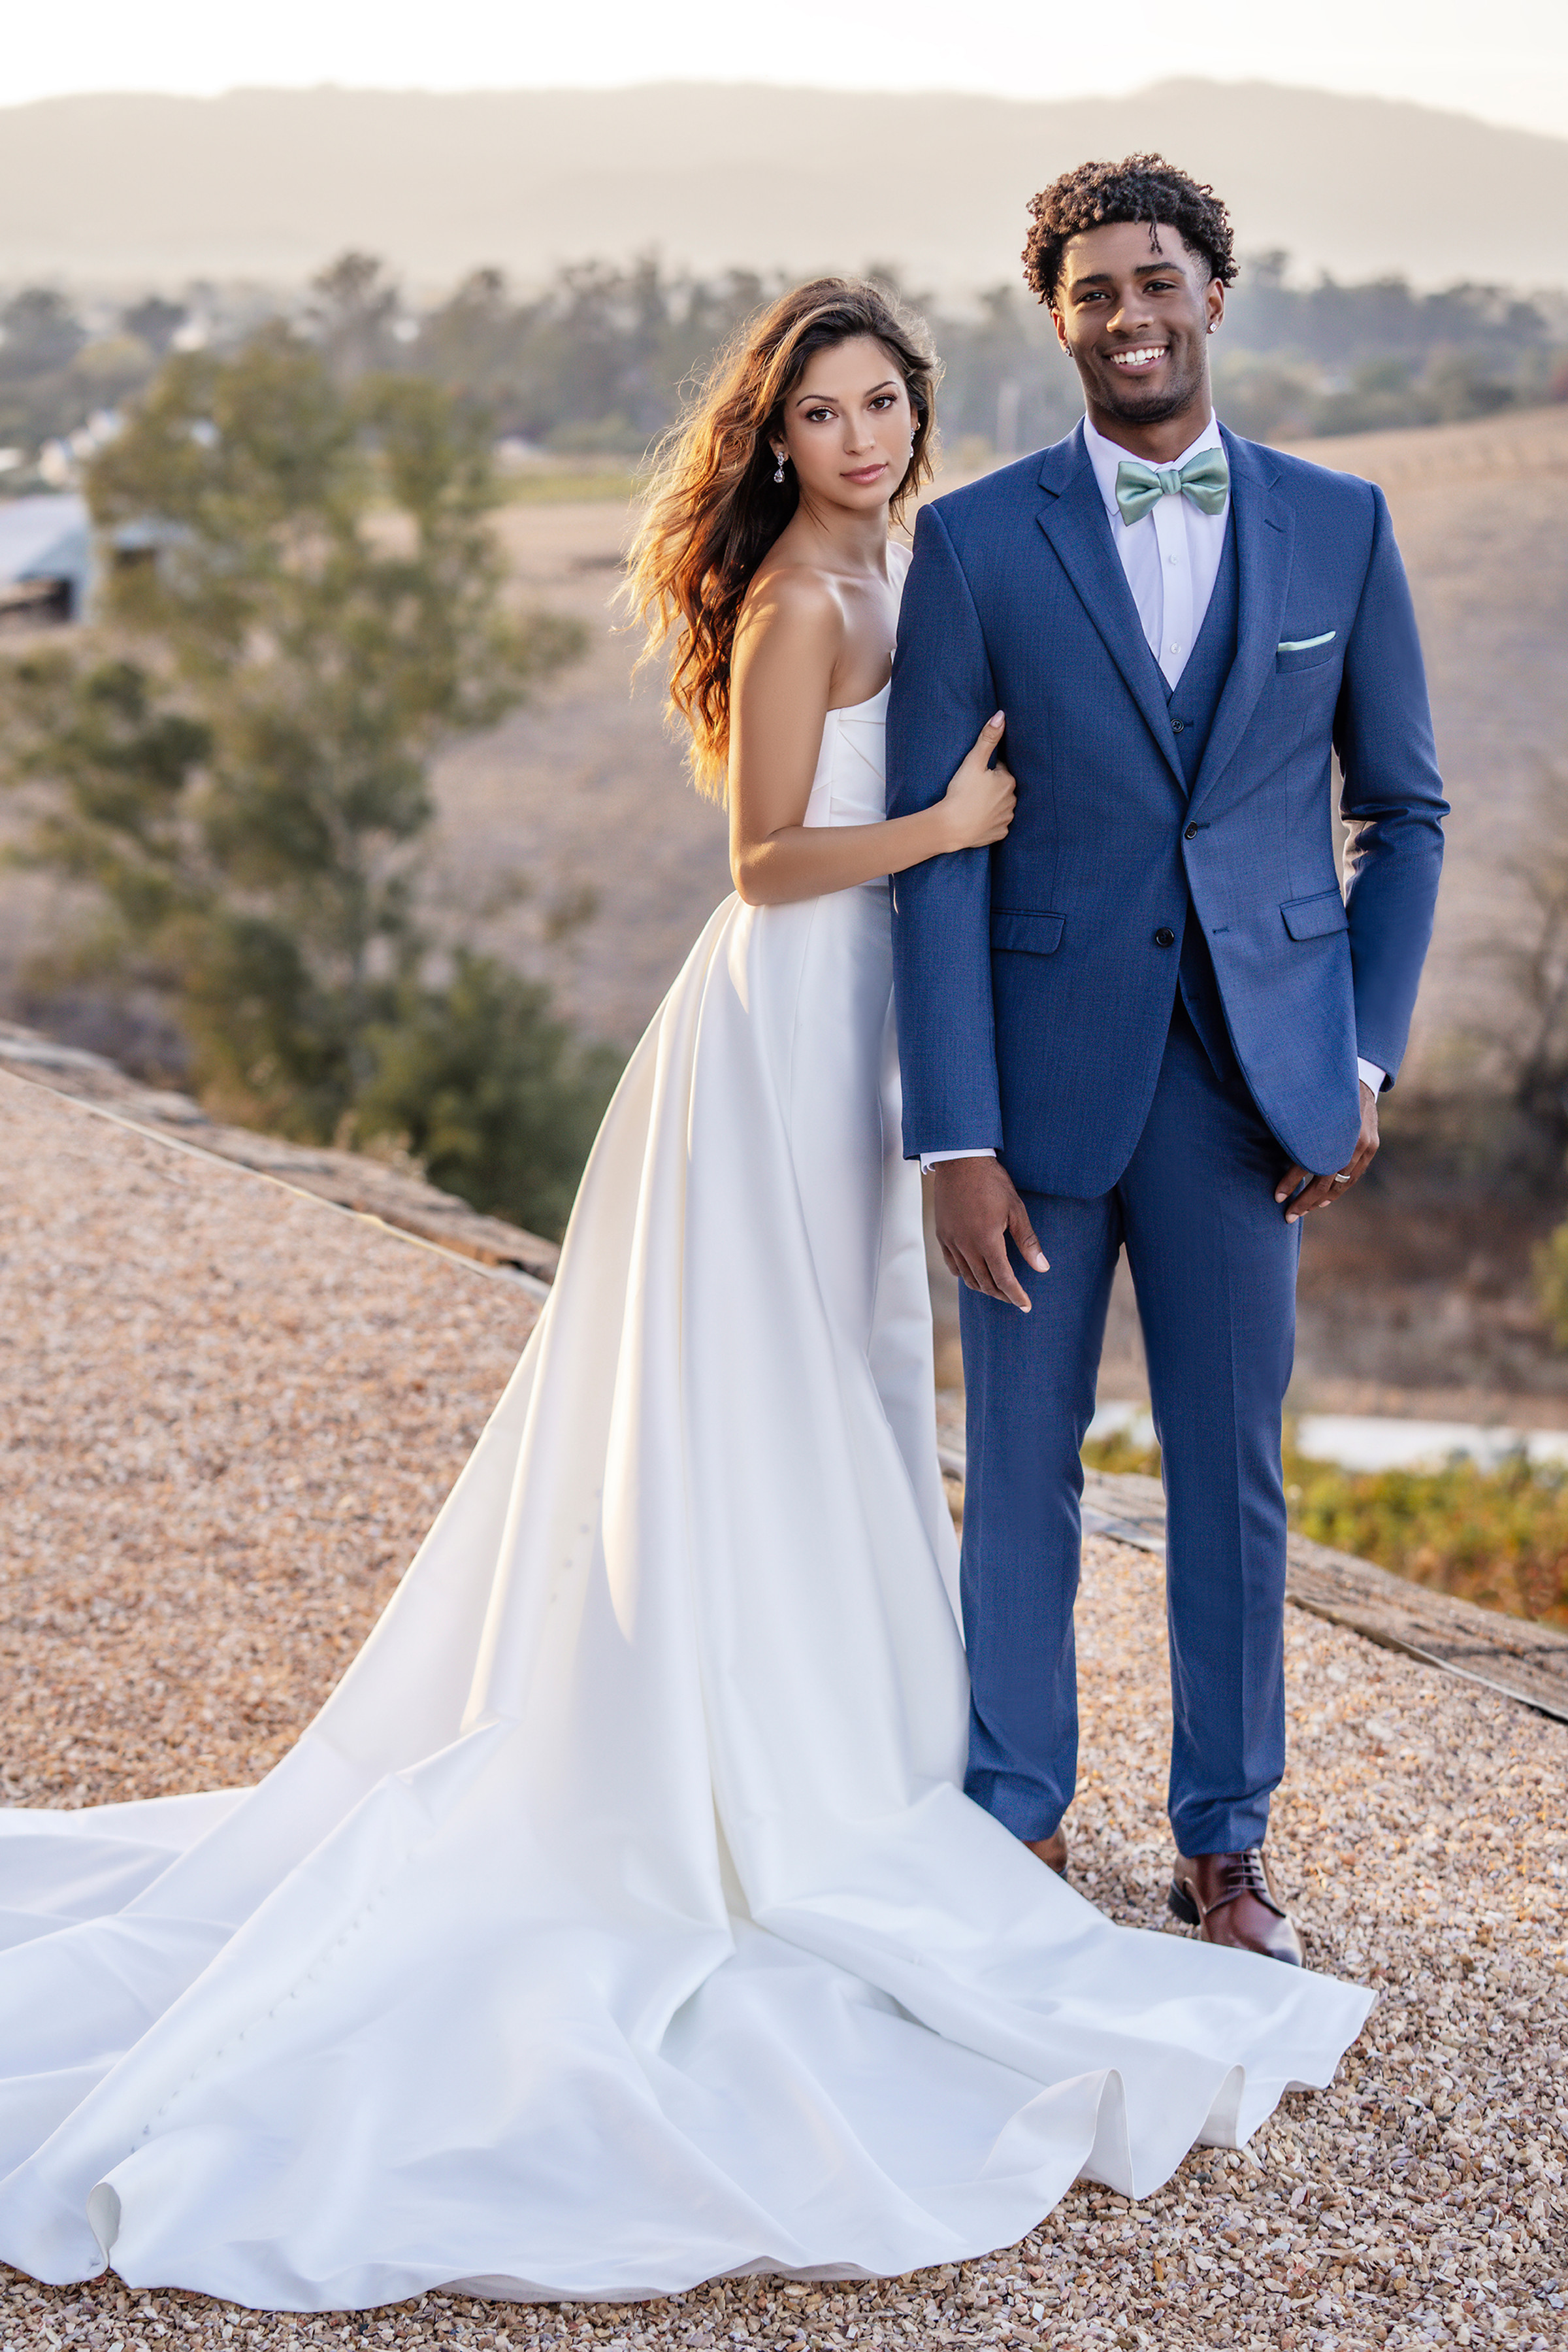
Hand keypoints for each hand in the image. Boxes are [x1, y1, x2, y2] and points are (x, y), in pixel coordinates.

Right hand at [934, 1157, 1047, 1309]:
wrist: (960, 1161)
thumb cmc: (992, 1182)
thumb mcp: (1016, 1209)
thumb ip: (1028, 1241)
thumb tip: (1042, 1268)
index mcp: (987, 1240)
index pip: (1003, 1279)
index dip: (1016, 1295)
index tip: (1026, 1305)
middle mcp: (966, 1246)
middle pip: (984, 1282)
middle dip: (1002, 1294)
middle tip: (1015, 1298)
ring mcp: (951, 1241)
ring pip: (967, 1277)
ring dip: (983, 1287)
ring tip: (997, 1290)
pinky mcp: (942, 1235)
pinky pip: (952, 1264)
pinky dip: (964, 1275)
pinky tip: (974, 1274)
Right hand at [938, 713, 1015, 851]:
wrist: (951, 827)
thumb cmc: (961, 792)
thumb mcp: (973, 761)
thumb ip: (988, 738)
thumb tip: (1001, 715)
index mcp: (1009, 781)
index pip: (1000, 770)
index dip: (986, 771)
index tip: (974, 776)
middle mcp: (1013, 800)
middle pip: (1001, 788)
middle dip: (990, 787)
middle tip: (971, 789)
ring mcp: (1007, 819)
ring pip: (1000, 806)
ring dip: (991, 804)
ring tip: (973, 804)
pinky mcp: (1000, 834)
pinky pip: (997, 824)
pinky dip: (988, 821)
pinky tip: (977, 819)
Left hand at [1275, 1080, 1379, 1222]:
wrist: (1358, 1075)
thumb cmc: (1322, 1092)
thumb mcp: (1304, 1104)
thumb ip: (1290, 1125)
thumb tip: (1263, 1138)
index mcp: (1329, 1128)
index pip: (1306, 1163)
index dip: (1290, 1181)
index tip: (1276, 1196)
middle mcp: (1350, 1139)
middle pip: (1324, 1179)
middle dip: (1304, 1200)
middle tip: (1287, 1215)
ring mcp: (1364, 1144)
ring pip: (1340, 1183)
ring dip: (1320, 1200)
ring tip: (1302, 1211)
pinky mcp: (1371, 1147)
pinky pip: (1354, 1177)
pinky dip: (1338, 1190)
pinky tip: (1323, 1202)